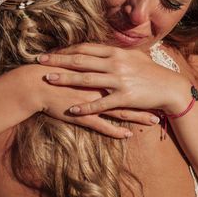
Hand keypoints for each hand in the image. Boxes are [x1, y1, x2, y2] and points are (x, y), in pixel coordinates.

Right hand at [24, 64, 158, 138]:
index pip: (125, 76)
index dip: (142, 81)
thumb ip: (92, 63)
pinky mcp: (83, 114)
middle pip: (128, 93)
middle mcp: (99, 85)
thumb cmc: (54, 72)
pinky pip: (102, 124)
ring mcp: (92, 100)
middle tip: (162, 104)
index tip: (156, 86)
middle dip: (146, 100)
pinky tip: (127, 136)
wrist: (35, 83)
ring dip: (138, 117)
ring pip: (120, 110)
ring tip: (153, 122)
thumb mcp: (76, 63)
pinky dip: (115, 131)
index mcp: (99, 70)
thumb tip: (104, 61)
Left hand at [38, 43, 191, 115]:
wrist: (170, 87)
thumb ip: (116, 52)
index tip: (52, 51)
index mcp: (116, 52)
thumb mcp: (134, 56)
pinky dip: (85, 107)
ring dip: (65, 78)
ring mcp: (119, 80)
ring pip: (86, 79)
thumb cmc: (152, 72)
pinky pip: (101, 103)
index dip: (67, 49)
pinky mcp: (124, 98)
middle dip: (58, 60)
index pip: (86, 48)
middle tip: (39, 61)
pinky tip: (72, 109)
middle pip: (80, 60)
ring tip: (48, 79)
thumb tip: (102, 48)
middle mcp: (115, 64)